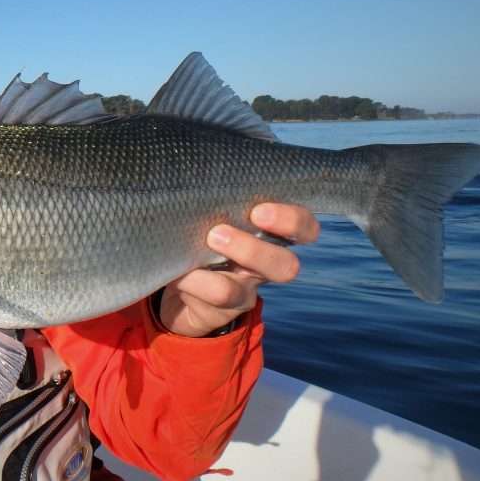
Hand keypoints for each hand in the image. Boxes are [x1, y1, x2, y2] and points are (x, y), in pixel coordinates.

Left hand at [158, 203, 319, 336]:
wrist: (177, 282)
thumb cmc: (198, 231)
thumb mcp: (209, 210)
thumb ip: (215, 195)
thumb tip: (198, 168)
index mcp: (267, 235)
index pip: (302, 228)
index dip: (292, 222)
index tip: (260, 210)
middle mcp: (261, 267)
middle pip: (285, 266)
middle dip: (255, 250)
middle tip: (219, 232)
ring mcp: (241, 292)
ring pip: (245, 289)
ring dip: (213, 274)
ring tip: (199, 247)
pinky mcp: (218, 312)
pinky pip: (209, 301)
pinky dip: (192, 282)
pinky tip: (178, 272)